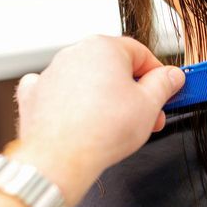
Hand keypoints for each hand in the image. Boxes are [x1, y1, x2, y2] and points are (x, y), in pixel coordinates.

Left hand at [9, 35, 184, 205]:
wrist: (60, 158)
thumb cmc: (101, 131)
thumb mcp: (150, 105)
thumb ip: (165, 84)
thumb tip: (172, 76)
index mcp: (104, 47)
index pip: (141, 53)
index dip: (158, 75)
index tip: (165, 90)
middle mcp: (75, 53)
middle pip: (114, 67)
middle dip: (134, 92)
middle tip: (148, 116)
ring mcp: (52, 73)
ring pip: (88, 79)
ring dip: (106, 98)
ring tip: (119, 126)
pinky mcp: (34, 95)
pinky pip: (59, 91)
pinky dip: (71, 101)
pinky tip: (81, 115)